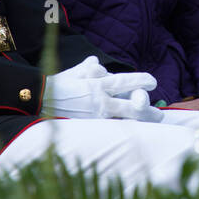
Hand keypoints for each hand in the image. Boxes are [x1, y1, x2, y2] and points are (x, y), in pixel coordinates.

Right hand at [42, 56, 161, 121]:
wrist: (39, 100)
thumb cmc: (58, 84)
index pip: (125, 83)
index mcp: (97, 84)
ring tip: (151, 125)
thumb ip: (89, 67)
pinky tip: (135, 136)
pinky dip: (124, 131)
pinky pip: (111, 129)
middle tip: (159, 113)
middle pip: (131, 107)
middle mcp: (100, 101)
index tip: (153, 82)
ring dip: (141, 123)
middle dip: (148, 110)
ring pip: (125, 121)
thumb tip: (97, 63)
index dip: (141, 82)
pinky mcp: (90, 127)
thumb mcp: (75, 71)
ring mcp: (96, 117)